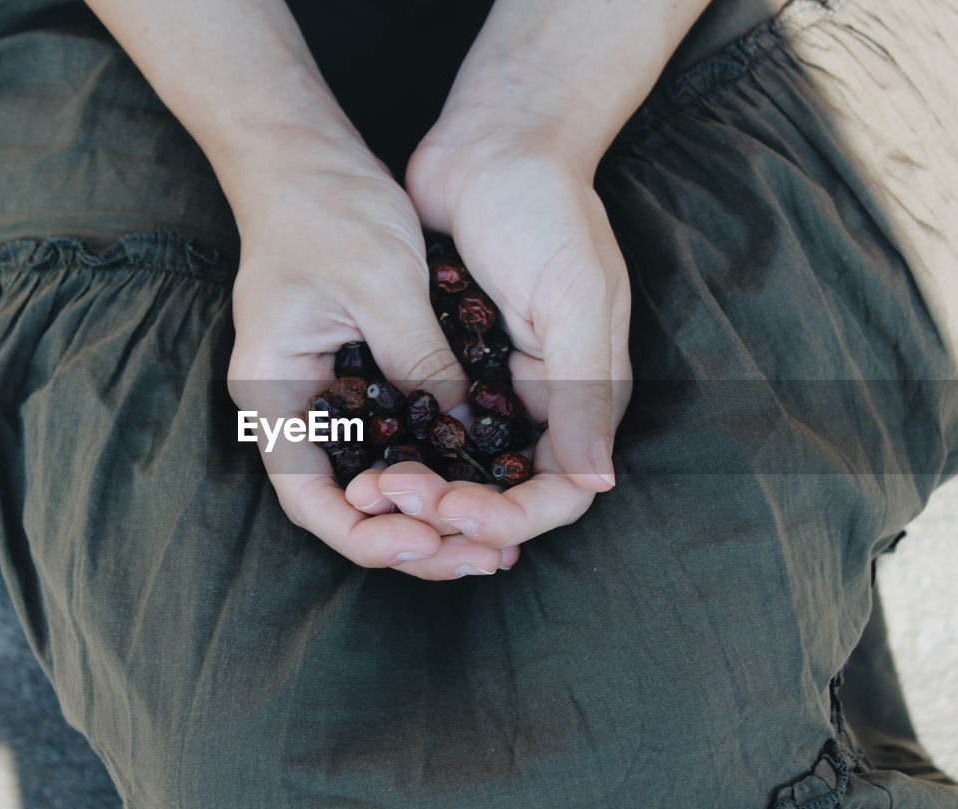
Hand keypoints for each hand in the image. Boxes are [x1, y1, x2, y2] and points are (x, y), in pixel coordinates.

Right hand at [226, 146, 521, 578]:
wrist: (308, 160)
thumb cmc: (324, 210)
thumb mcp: (379, 283)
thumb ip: (421, 359)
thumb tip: (468, 426)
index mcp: (275, 393)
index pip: (308, 497)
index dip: (365, 534)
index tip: (424, 539)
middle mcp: (299, 409)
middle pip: (348, 505)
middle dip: (412, 541)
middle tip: (482, 557)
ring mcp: (332, 399)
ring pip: (377, 484)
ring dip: (432, 517)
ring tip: (495, 544)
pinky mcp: (365, 380)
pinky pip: (399, 444)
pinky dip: (438, 471)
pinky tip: (485, 485)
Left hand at [391, 127, 633, 549]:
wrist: (492, 142)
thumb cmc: (547, 210)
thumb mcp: (575, 297)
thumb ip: (584, 389)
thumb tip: (597, 481)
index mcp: (582, 396)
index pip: (557, 491)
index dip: (508, 517)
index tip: (454, 512)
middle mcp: (537, 402)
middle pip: (500, 492)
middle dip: (452, 508)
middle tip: (394, 497)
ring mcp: (488, 384)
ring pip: (457, 467)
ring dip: (420, 487)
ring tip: (371, 488)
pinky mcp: (442, 360)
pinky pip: (422, 425)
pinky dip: (398, 447)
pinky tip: (360, 459)